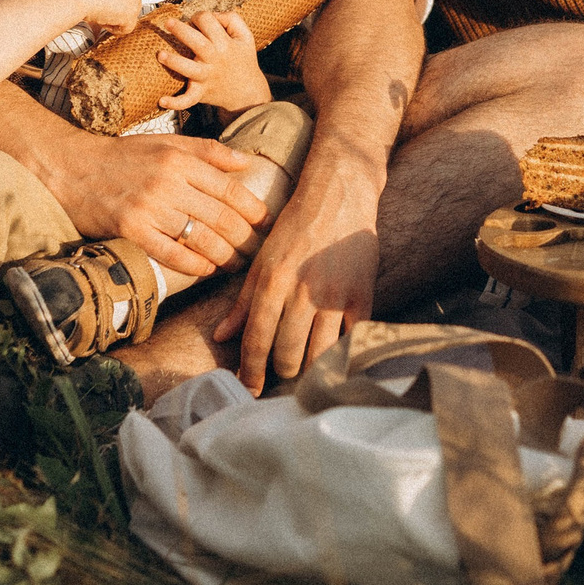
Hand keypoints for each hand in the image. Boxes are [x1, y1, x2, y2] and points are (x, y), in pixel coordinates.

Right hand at [47, 124, 269, 281]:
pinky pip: (171, 253)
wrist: (73, 168)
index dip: (254, 208)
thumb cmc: (123, 156)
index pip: (229, 188)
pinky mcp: (131, 230)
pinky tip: (207, 270)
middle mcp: (168, 182)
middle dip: (246, 238)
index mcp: (179, 160)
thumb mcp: (166, 144)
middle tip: (259, 252)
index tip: (267, 223)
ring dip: (226, 255)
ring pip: (201, 237)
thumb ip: (207, 151)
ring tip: (238, 264)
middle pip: (221, 216)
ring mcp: (149, 208)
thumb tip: (246, 161)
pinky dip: (194, 265)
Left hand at [154, 11, 269, 111]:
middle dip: (182, 31)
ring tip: (160, 54)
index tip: (194, 21)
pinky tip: (161, 101)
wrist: (248, 93)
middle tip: (168, 22)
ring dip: (174, 62)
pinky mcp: (201, 93)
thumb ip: (232, 19)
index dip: (199, 17)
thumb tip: (212, 14)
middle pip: (198, 43)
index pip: (209, 22)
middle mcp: (215, 60)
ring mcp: (207, 77)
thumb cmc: (243, 60)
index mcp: (225, 44)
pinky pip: (188, 100)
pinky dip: (176, 102)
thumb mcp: (245, 36)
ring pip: (189, 69)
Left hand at [213, 146, 380, 391]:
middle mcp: (303, 291)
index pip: (257, 341)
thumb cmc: (295, 228)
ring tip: (304, 370)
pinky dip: (342, 354)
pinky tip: (334, 359)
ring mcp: (336, 296)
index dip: (251, 371)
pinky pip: (352, 339)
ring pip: (320, 353)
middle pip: (288, 353)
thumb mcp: (261, 260)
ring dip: (309, 369)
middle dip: (281, 371)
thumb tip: (220, 338)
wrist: (339, 195)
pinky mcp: (363, 295)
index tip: (249, 389)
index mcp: (273, 282)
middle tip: (280, 373)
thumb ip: (243, 302)